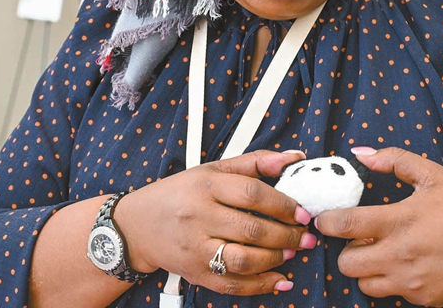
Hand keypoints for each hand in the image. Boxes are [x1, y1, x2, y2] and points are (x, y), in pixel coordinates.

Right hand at [116, 150, 315, 295]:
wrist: (136, 225)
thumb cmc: (179, 193)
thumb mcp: (212, 170)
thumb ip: (254, 163)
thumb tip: (294, 157)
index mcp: (205, 185)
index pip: (252, 194)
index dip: (283, 204)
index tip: (302, 212)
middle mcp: (198, 216)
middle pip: (251, 229)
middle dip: (287, 235)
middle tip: (306, 236)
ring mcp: (195, 248)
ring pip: (243, 259)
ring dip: (275, 259)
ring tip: (292, 252)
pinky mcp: (194, 273)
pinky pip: (231, 285)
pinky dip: (259, 286)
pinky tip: (279, 279)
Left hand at [315, 147, 442, 307]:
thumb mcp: (433, 174)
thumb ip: (394, 159)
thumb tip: (360, 153)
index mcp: (402, 219)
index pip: (346, 226)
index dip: (328, 222)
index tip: (327, 219)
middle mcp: (403, 253)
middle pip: (347, 264)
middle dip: (347, 251)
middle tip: (361, 239)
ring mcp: (413, 280)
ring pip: (365, 284)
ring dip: (367, 269)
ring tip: (386, 252)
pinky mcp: (424, 298)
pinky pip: (392, 294)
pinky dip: (393, 281)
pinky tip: (410, 264)